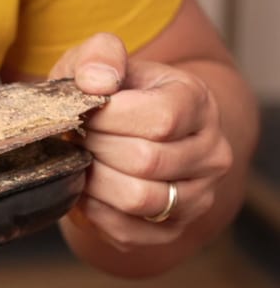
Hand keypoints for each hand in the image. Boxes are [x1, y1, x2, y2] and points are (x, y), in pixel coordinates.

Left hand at [50, 33, 233, 251]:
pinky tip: (87, 188)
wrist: (124, 133)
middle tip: (76, 140)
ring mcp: (197, 195)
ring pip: (137, 199)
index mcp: (197, 103)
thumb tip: (97, 82)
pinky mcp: (171, 229)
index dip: (108, 120)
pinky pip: (126, 230)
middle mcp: (210, 152)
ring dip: (94, 182)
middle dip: (96, 150)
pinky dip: (95, 212)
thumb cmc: (111, 96)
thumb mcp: (99, 63)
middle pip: (146, 162)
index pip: (159, 120)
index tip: (84, 114)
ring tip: (81, 162)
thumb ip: (98, 56)